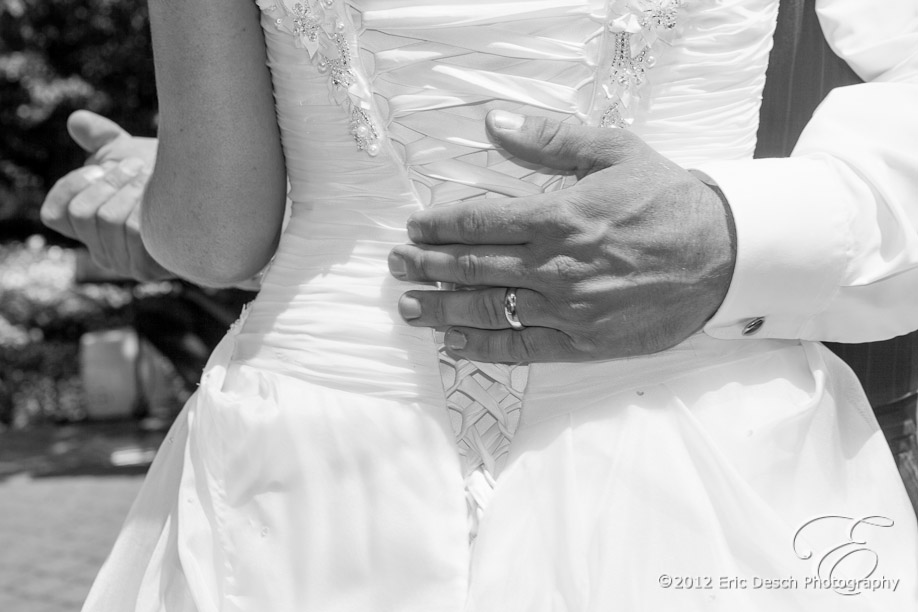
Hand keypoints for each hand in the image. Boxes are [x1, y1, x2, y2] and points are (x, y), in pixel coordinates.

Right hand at [41, 110, 170, 280]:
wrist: (212, 206)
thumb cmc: (166, 181)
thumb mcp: (130, 154)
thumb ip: (101, 139)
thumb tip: (76, 120)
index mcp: (89, 229)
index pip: (54, 214)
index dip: (72, 186)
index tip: (99, 167)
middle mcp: (100, 251)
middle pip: (82, 212)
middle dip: (110, 181)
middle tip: (136, 164)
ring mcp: (122, 264)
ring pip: (108, 219)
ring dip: (131, 188)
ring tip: (152, 175)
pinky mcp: (147, 269)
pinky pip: (133, 231)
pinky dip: (146, 206)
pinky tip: (163, 197)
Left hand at [388, 111, 735, 362]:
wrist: (721, 255)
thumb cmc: (666, 200)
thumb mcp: (613, 151)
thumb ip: (550, 140)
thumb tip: (493, 123)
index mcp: (558, 217)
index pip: (479, 222)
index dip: (439, 225)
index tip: (414, 227)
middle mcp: (554, 266)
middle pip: (473, 268)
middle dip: (427, 266)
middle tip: (397, 265)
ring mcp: (566, 309)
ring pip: (489, 309)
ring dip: (443, 309)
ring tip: (410, 307)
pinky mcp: (582, 342)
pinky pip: (523, 348)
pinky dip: (485, 348)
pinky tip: (456, 346)